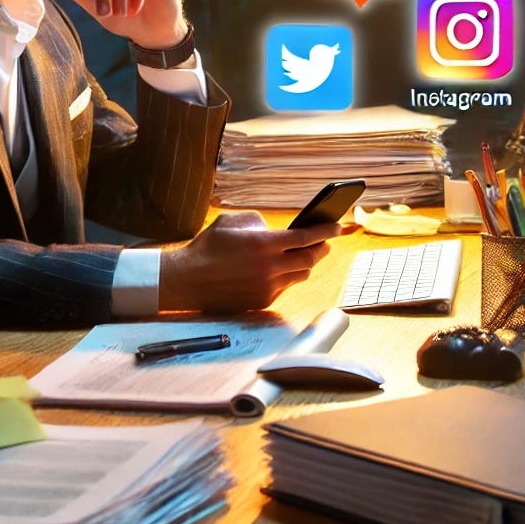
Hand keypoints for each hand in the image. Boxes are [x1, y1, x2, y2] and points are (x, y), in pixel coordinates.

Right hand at [158, 210, 340, 311]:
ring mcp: (267, 287)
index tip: (337, 226)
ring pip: (300, 275)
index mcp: (263, 243)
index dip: (325, 231)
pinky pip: (284, 288)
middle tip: (324, 242)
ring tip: (305, 255)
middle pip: (310, 259)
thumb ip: (258, 222)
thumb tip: (275, 231)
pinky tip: (283, 270)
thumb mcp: (232, 222)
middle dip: (321, 249)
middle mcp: (270, 267)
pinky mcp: (262, 301)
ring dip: (305, 264)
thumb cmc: (207, 247)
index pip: (306, 238)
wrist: (188, 280)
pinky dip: (287, 277)